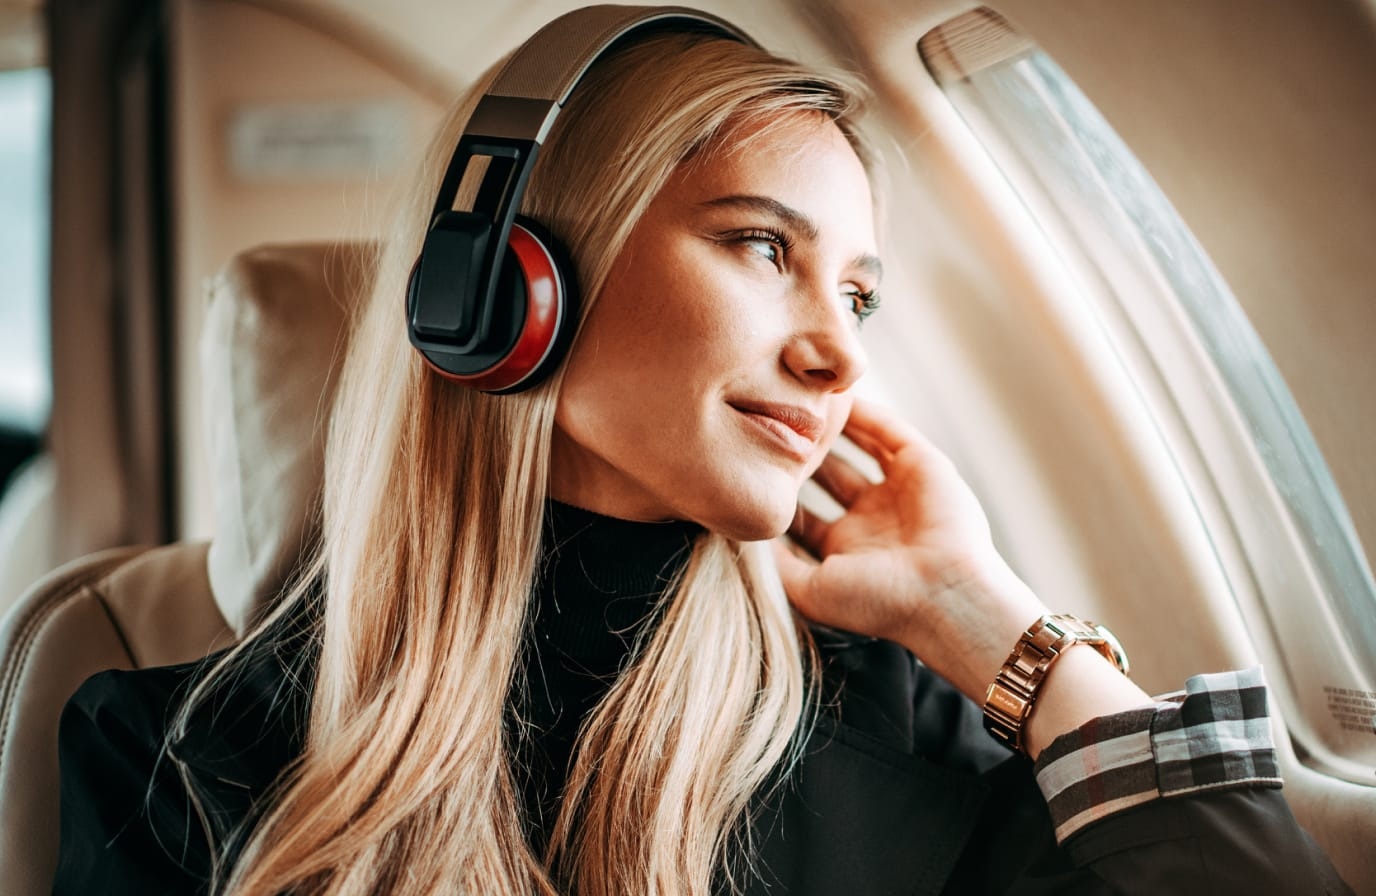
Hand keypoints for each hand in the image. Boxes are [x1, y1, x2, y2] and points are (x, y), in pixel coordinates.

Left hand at [774, 399, 1046, 699]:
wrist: (943, 596)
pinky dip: (866, 413)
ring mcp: (898, 492)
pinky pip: (889, 431)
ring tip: (802, 401)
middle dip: (802, 454)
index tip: (748, 468)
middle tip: (769, 426)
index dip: (779, 491)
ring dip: (833, 427)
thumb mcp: (810, 590)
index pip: (804, 514)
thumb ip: (777, 564)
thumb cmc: (878, 602)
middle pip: (829, 476)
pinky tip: (837, 396)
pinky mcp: (924, 467)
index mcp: (845, 550)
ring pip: (859, 448)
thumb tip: (743, 535)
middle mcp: (872, 519)